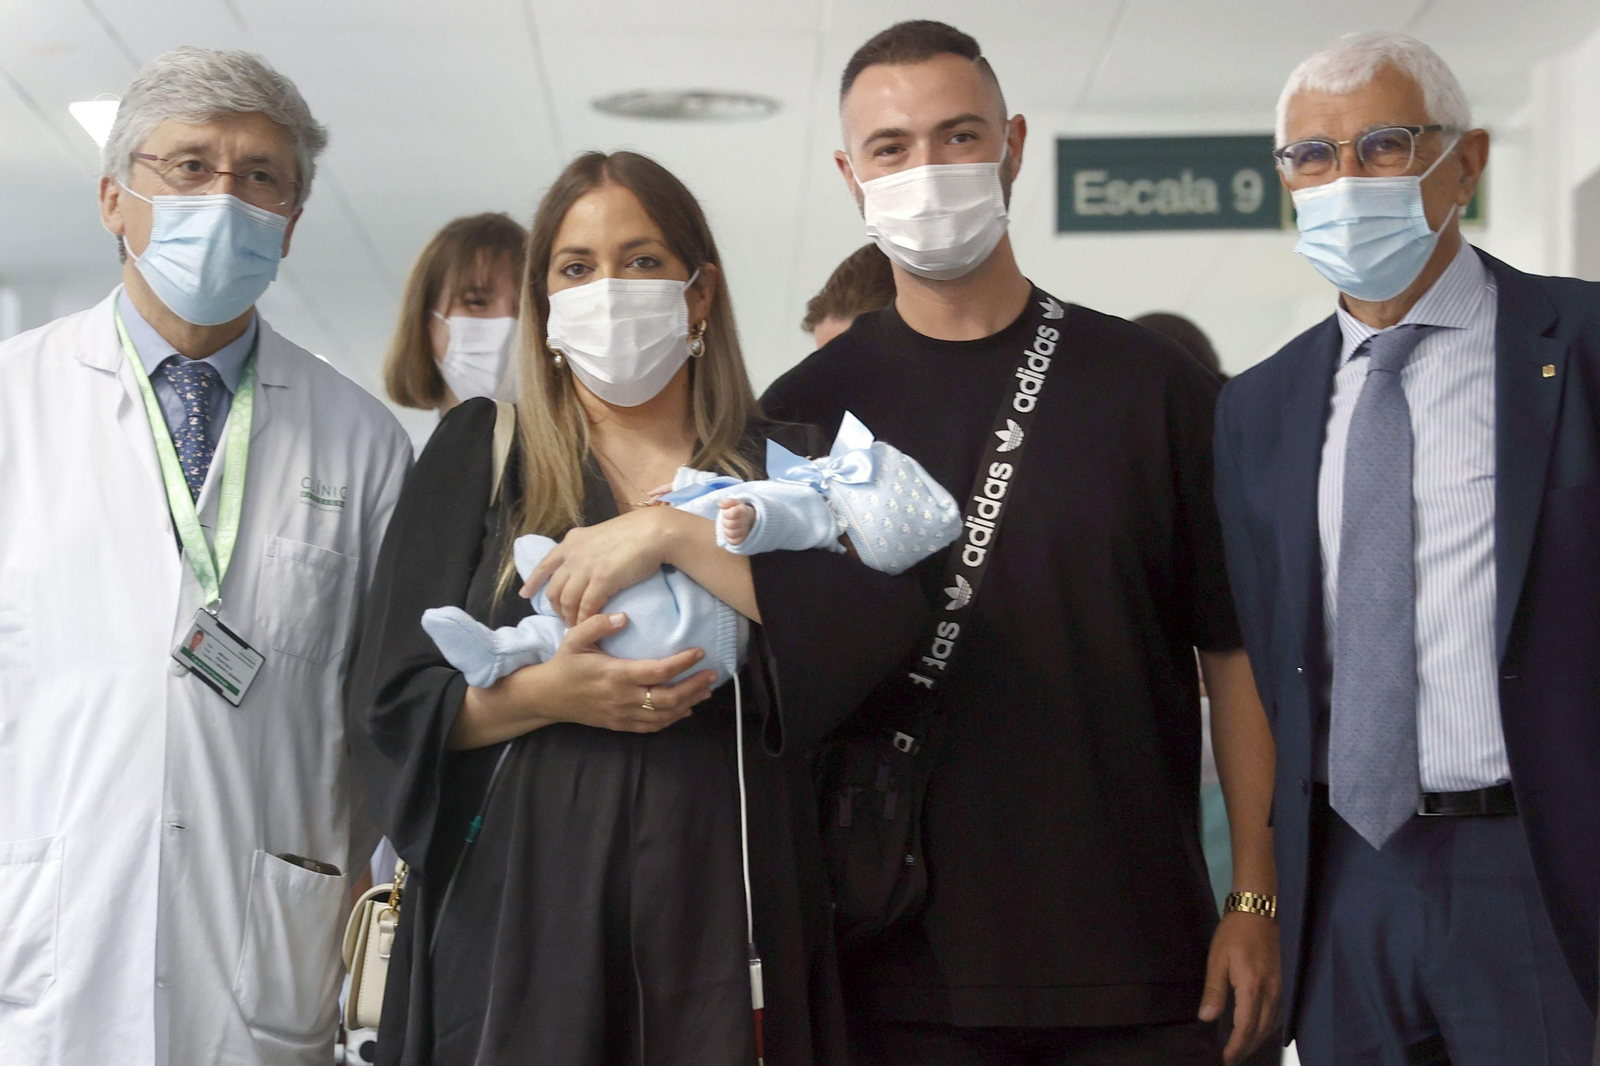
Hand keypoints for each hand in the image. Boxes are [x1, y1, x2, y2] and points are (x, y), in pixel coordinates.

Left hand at [523, 508, 682, 625]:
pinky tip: (588, 626)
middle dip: (556, 608)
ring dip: (570, 617)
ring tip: (576, 626)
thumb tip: (588, 561)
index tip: (524, 594)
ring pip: (566, 601)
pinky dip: (585, 619)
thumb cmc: (635, 532)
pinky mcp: (601, 580)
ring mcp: (585, 567)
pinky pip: (586, 607)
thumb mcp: (601, 535)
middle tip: (565, 619)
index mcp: (572, 541)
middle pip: (554, 589)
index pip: (544, 564)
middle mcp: (573, 554)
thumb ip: (590, 548)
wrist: (654, 532)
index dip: (533, 582)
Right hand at [538, 612, 716, 731]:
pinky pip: (651, 726)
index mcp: (615, 674)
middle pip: (668, 697)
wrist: (547, 697)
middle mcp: (622, 697)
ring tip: (705, 691)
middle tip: (712, 675)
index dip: (681, 663)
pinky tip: (685, 710)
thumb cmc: (564, 664)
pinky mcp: (619, 724)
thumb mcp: (575, 638)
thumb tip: (624, 617)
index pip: (657, 671)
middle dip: (694, 687)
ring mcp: (622, 714)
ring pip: (663, 715)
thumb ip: (597, 624)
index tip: (699, 652)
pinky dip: (671, 720)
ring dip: (688, 704)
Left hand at [718, 498, 754, 545]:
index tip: (725, 512)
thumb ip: (727, 502)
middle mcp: (745, 522)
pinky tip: (729, 532)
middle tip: (725, 519)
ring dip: (726, 530)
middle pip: (731, 525)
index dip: (726, 513)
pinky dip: (729, 538)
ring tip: (727, 526)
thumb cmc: (738, 510)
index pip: (733, 513)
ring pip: (732, 534)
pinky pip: (734, 541)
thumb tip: (720, 505)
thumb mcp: (734, 503)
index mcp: (743, 511)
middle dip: (725, 522)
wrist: (749, 518)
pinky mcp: (742, 539)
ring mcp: (744, 532)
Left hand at [1198, 910, 1280, 1064]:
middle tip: (1232, 1059)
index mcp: (1252, 988)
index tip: (1226, 1058)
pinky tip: (1258, 1030)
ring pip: (1271, 1024)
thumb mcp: (1217, 960)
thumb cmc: (1234, 934)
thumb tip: (1207, 1017)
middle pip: (1261, 1030)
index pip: (1246, 1027)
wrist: (1258, 912)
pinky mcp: (1281, 983)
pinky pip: (1277, 1014)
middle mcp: (1270, 993)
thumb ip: (1214, 991)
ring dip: (1257, 1040)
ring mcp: (1279, 988)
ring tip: (1242, 1048)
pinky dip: (1267, 1027)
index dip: (1237, 1045)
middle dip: (1246, 1047)